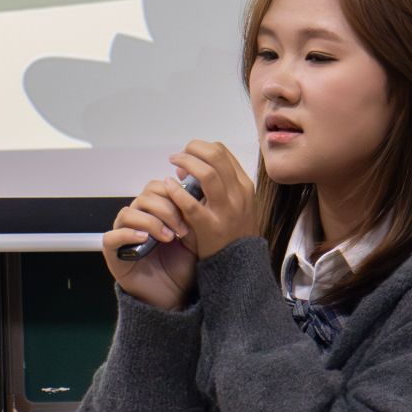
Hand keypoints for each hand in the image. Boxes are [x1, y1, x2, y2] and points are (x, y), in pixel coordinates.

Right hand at [102, 176, 201, 310]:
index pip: (157, 187)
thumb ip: (193, 215)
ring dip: (151, 222)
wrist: (175, 297)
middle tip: (182, 229)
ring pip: (128, 213)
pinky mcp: (113, 253)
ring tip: (168, 238)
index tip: (191, 212)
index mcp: (155, 212)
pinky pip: (111, 237)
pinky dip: (127, 234)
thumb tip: (197, 190)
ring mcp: (124, 235)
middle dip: (166, 209)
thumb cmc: (183, 267)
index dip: (173, 194)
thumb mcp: (195, 238)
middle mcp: (138, 220)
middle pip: (144, 196)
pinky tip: (145, 239)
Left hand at [166, 140, 258, 259]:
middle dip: (193, 149)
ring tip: (172, 163)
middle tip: (178, 155)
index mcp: (243, 185)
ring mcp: (226, 210)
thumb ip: (213, 184)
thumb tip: (184, 168)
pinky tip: (168, 186)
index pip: (223, 152)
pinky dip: (177, 192)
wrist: (239, 264)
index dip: (202, 148)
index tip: (189, 154)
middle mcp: (238, 194)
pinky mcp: (211, 227)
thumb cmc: (231, 230)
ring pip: (207, 174)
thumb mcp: (231, 203)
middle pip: (216, 157)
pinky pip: (191, 205)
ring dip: (186, 163)